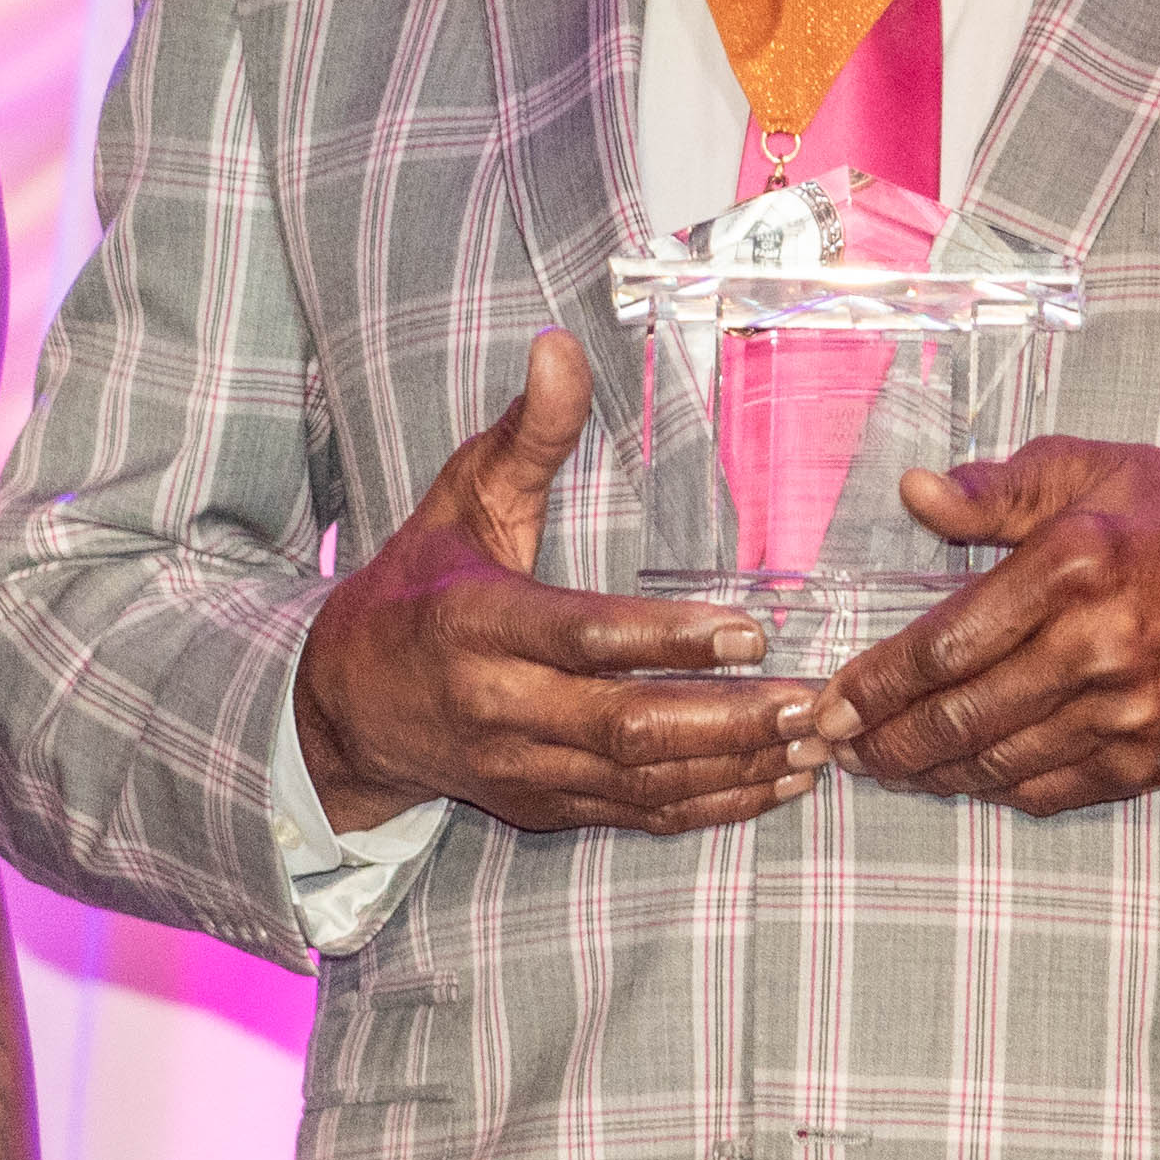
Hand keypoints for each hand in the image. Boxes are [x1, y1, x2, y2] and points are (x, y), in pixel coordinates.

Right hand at [291, 332, 820, 837]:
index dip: (667, 640)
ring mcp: (522, 767)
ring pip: (641, 781)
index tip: (751, 632)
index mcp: (477, 623)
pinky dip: (711, 806)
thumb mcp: (459, 499)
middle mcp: (498, 705)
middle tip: (810, 705)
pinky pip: (636, 814)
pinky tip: (774, 784)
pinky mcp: (542, 806)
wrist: (344, 707)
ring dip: (735, 770)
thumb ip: (526, 433)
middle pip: (624, 726)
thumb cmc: (416, 587)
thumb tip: (561, 345)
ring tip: (815, 745)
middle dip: (727, 722)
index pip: (582, 637)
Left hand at [823, 442, 1159, 815]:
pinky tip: (952, 773)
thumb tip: (915, 492)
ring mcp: (1127, 713)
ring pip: (994, 763)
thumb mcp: (1090, 468)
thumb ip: (996, 489)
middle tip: (837, 744)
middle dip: (882, 739)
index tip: (830, 702)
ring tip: (880, 761)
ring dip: (923, 772)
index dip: (875, 682)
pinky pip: (1044, 790)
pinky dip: (987, 786)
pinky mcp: (1146, 760)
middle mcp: (1101, 647)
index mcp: (1076, 565)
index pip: (946, 645)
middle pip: (959, 717)